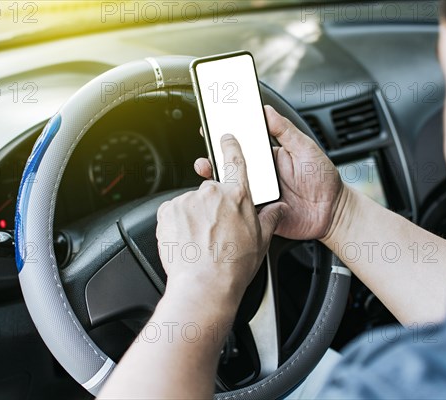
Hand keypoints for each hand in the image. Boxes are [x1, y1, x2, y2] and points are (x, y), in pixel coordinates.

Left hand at [157, 134, 284, 311]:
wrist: (204, 285)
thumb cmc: (233, 267)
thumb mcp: (261, 241)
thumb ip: (270, 218)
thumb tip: (278, 209)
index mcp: (237, 196)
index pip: (235, 161)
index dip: (230, 146)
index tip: (225, 138)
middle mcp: (211, 193)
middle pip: (210, 192)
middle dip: (211, 207)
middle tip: (214, 231)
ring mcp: (187, 201)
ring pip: (190, 204)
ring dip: (193, 217)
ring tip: (199, 241)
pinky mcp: (167, 211)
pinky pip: (172, 213)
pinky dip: (177, 224)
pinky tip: (186, 241)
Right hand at [194, 105, 344, 240]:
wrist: (332, 213)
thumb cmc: (322, 179)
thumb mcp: (305, 148)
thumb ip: (285, 131)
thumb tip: (267, 110)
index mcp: (267, 157)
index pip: (243, 144)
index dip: (226, 136)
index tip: (212, 126)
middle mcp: (258, 175)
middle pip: (230, 165)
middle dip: (213, 157)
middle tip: (204, 150)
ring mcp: (256, 194)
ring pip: (230, 186)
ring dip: (215, 178)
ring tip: (206, 169)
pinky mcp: (257, 213)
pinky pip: (238, 208)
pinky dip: (226, 203)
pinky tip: (219, 196)